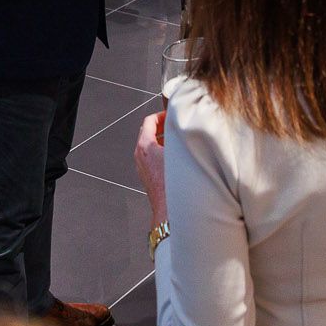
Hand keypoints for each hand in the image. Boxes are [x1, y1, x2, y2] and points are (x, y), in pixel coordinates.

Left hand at [133, 112, 168, 227]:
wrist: (169, 212)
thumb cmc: (173, 186)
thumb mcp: (178, 153)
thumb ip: (179, 136)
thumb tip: (185, 125)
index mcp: (144, 146)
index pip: (149, 121)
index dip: (162, 114)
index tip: (171, 113)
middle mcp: (140, 156)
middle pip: (148, 132)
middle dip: (163, 126)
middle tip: (176, 124)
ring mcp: (142, 167)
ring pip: (150, 146)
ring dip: (163, 139)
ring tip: (178, 140)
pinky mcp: (147, 177)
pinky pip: (152, 158)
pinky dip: (161, 152)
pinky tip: (176, 157)